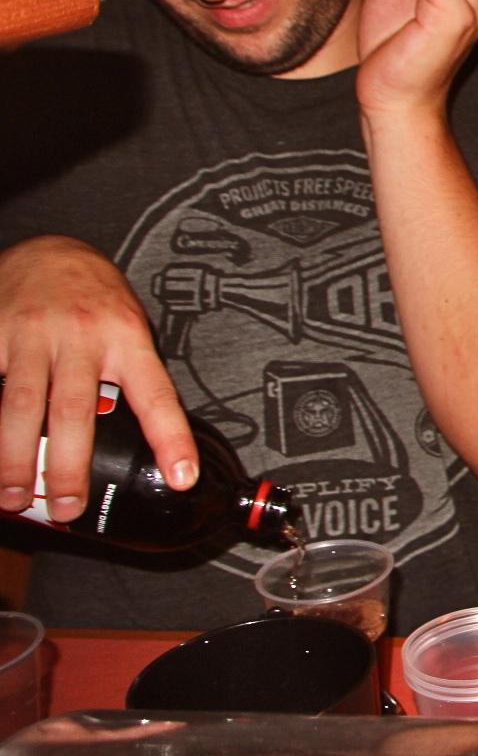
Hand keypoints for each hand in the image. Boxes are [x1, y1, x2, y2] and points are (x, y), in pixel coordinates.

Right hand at [0, 237, 197, 519]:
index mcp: (127, 339)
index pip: (156, 395)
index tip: (182, 477)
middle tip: (67, 507)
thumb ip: (133, 376)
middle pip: (75, 410)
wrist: (51, 248)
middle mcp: (81, 337)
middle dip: (69, 466)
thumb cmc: (96, 299)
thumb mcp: (129, 327)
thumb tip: (153, 440)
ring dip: (15, 457)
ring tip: (13, 496)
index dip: (172, 438)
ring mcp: (33, 336)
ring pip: (20, 404)